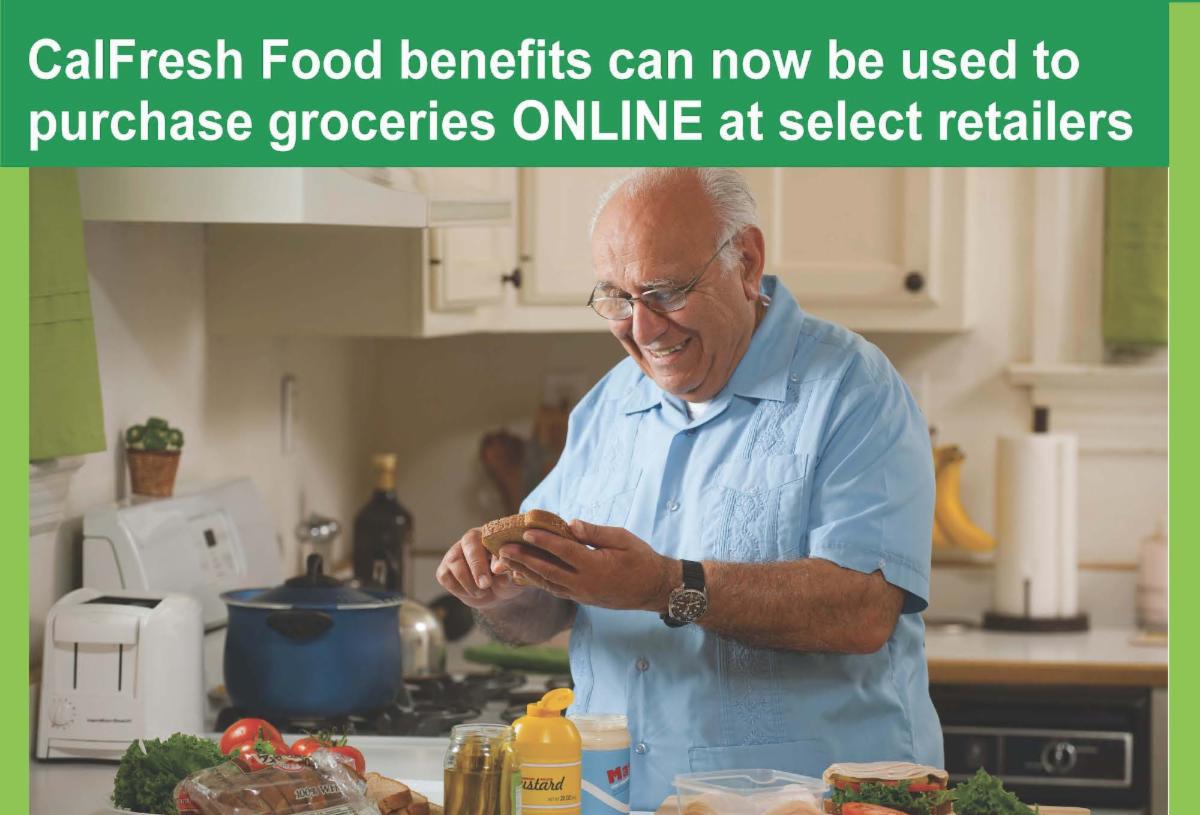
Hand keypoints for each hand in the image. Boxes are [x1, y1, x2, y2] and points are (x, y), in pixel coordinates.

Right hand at [435, 528, 527, 609]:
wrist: (496, 594)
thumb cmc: (507, 578)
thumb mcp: (514, 575)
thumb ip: (508, 570)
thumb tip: (498, 568)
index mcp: (489, 535)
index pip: (486, 537)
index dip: (493, 552)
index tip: (497, 571)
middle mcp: (469, 540)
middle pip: (468, 546)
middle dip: (477, 567)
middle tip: (486, 584)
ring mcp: (454, 554)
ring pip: (454, 562)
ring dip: (469, 582)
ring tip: (483, 592)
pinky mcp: (444, 570)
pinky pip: (445, 577)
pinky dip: (459, 589)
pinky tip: (473, 593)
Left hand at [499, 519, 678, 611]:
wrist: (653, 589)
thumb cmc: (641, 559)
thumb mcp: (623, 539)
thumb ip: (596, 533)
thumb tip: (571, 524)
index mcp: (596, 566)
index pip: (564, 552)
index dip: (544, 541)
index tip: (526, 531)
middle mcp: (585, 584)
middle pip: (548, 571)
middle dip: (524, 559)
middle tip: (503, 549)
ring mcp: (582, 594)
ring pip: (548, 583)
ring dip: (525, 572)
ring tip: (506, 561)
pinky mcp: (581, 599)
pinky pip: (555, 590)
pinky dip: (538, 582)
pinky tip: (525, 574)